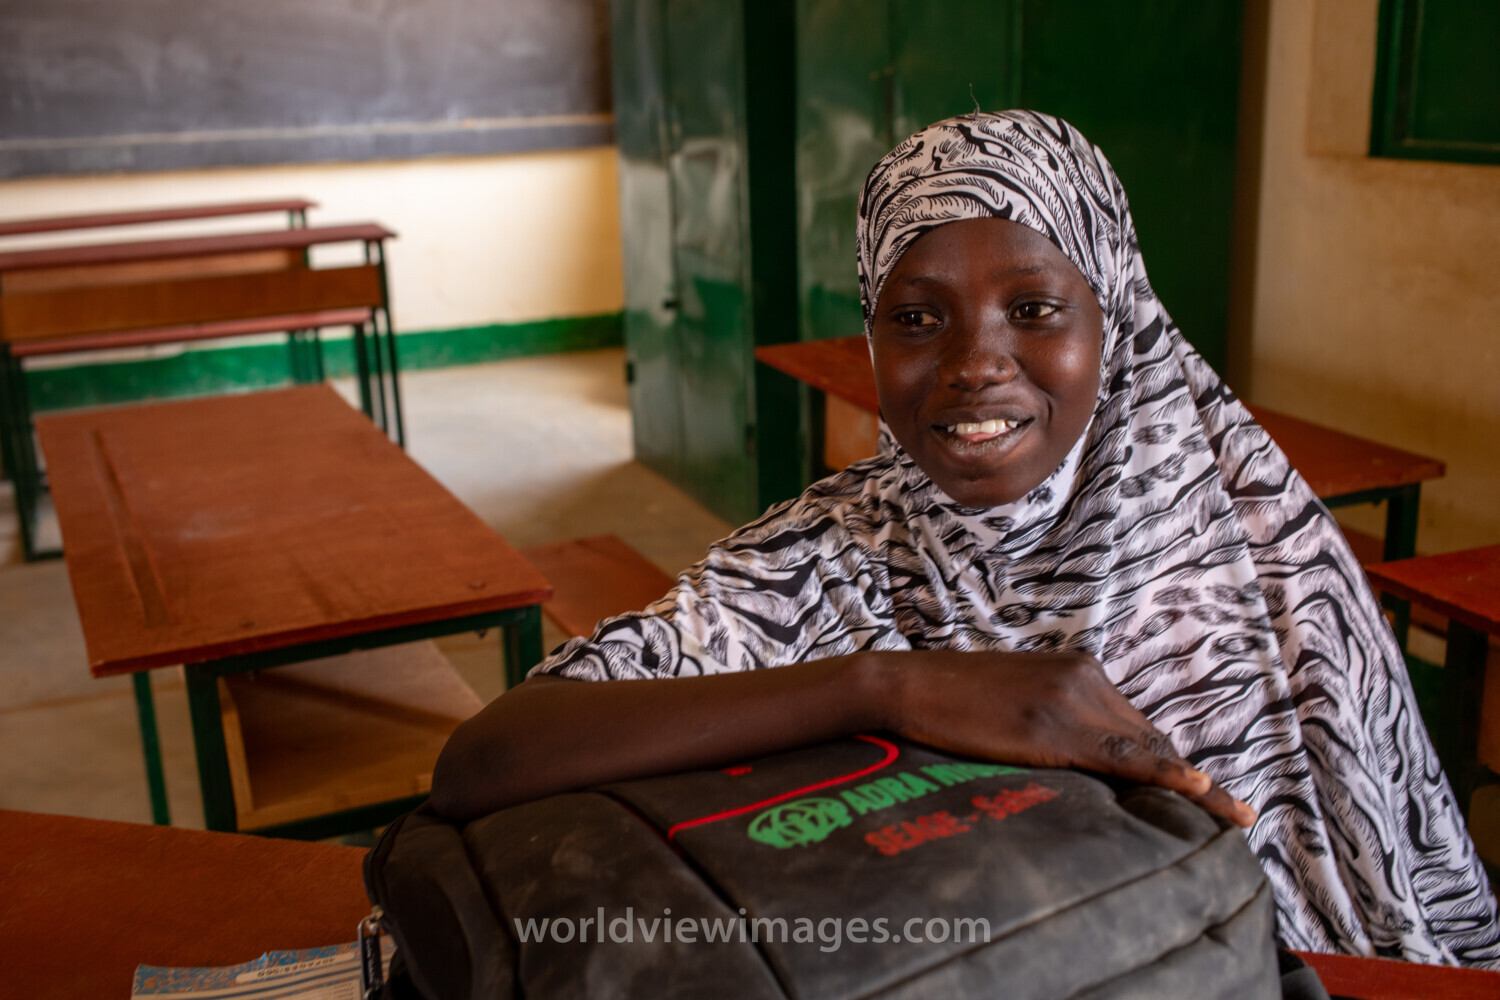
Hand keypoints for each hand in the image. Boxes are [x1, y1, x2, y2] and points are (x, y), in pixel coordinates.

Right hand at [883, 650, 1255, 827]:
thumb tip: (1075, 760)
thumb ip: (1052, 718)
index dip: (1170, 763)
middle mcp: (1085, 677)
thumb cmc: (948, 700)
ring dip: (1192, 786)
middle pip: (1149, 737)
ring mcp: (1072, 699)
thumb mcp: (1015, 703)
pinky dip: (1169, 775)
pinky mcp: (1056, 727)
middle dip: (1186, 778)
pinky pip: (1126, 756)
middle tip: (1229, 817)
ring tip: (1234, 819)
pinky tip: (1203, 792)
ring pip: (1147, 749)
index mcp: (1077, 668)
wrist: (904, 685)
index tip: (1205, 794)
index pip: (1136, 724)